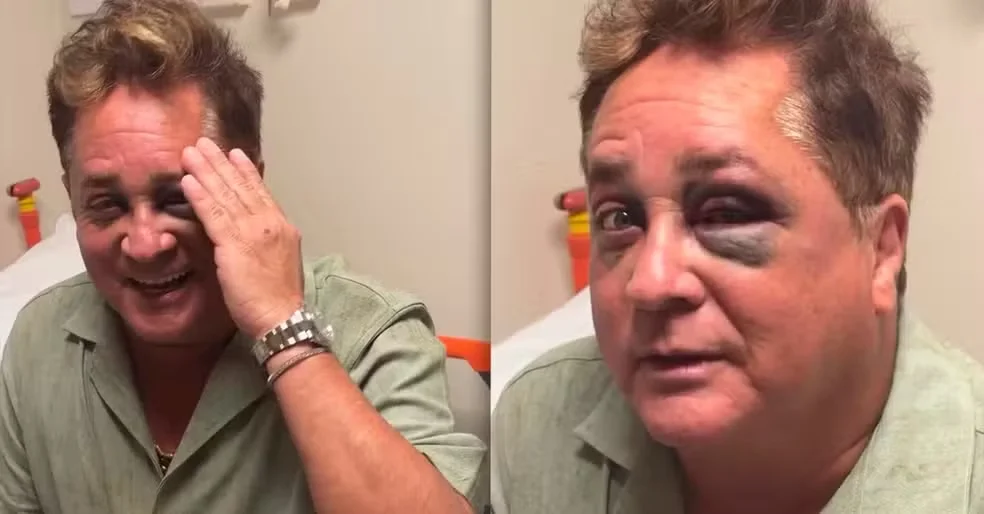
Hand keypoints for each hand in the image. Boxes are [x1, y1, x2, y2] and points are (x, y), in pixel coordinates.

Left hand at [180, 137, 303, 338]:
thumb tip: (253, 235)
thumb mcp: (279, 263)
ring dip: (206, 171)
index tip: (234, 154)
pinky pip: (213, 214)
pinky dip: (200, 195)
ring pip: (226, 195)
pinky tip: (187, 180)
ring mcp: (253, 232)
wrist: (283, 318)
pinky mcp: (234, 245)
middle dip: (221, 163)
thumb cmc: (279, 300)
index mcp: (282, 228)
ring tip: (190, 153)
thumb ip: (266, 243)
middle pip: (242, 187)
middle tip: (205, 143)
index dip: (246, 172)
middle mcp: (270, 224)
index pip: (261, 193)